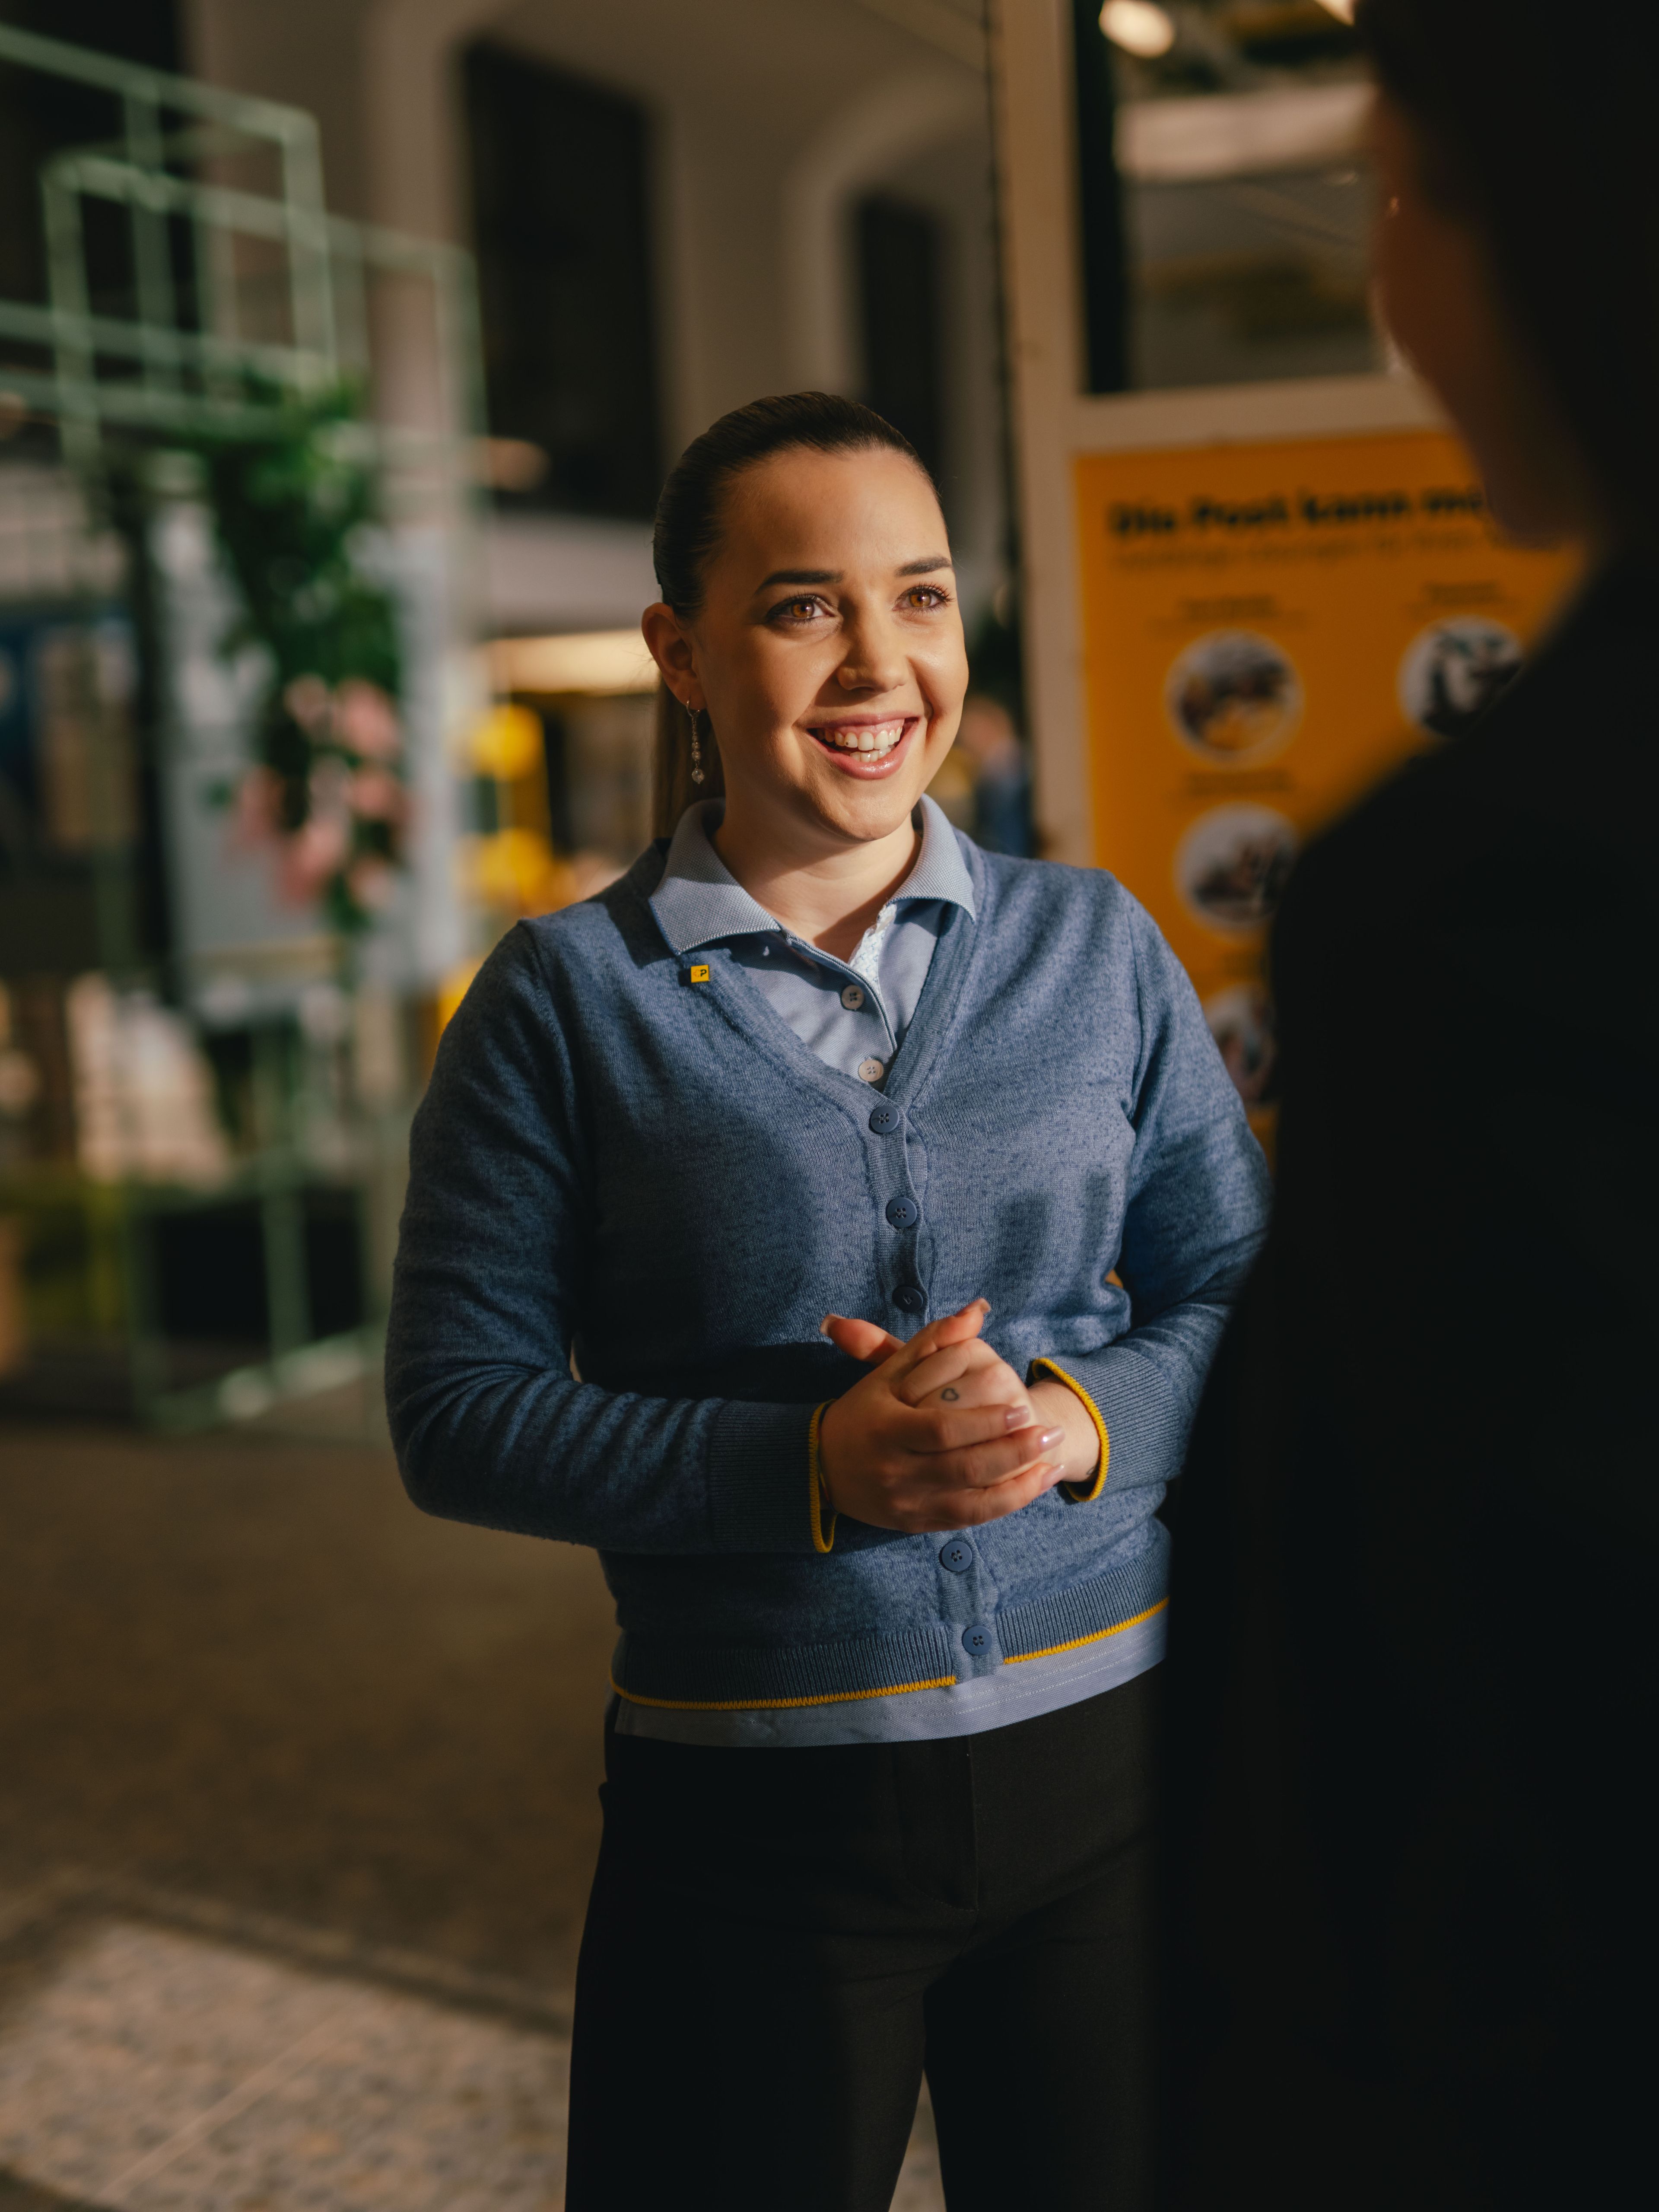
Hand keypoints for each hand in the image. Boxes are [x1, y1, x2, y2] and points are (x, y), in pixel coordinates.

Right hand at [815, 1299, 1069, 1532]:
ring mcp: (907, 1503)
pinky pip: (968, 1520)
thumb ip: (933, 1340)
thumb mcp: (890, 1373)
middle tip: (1050, 1432)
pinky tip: (1035, 1485)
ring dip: (1018, 1483)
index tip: (1021, 1410)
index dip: (984, 1424)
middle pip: (962, 1467)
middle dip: (1012, 1452)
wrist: (822, 1468)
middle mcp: (895, 1471)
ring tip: (1054, 1459)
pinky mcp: (917, 1523)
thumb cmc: (863, 1413)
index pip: (941, 1430)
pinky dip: (1006, 1504)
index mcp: (886, 1431)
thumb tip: (977, 1310)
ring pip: (971, 1502)